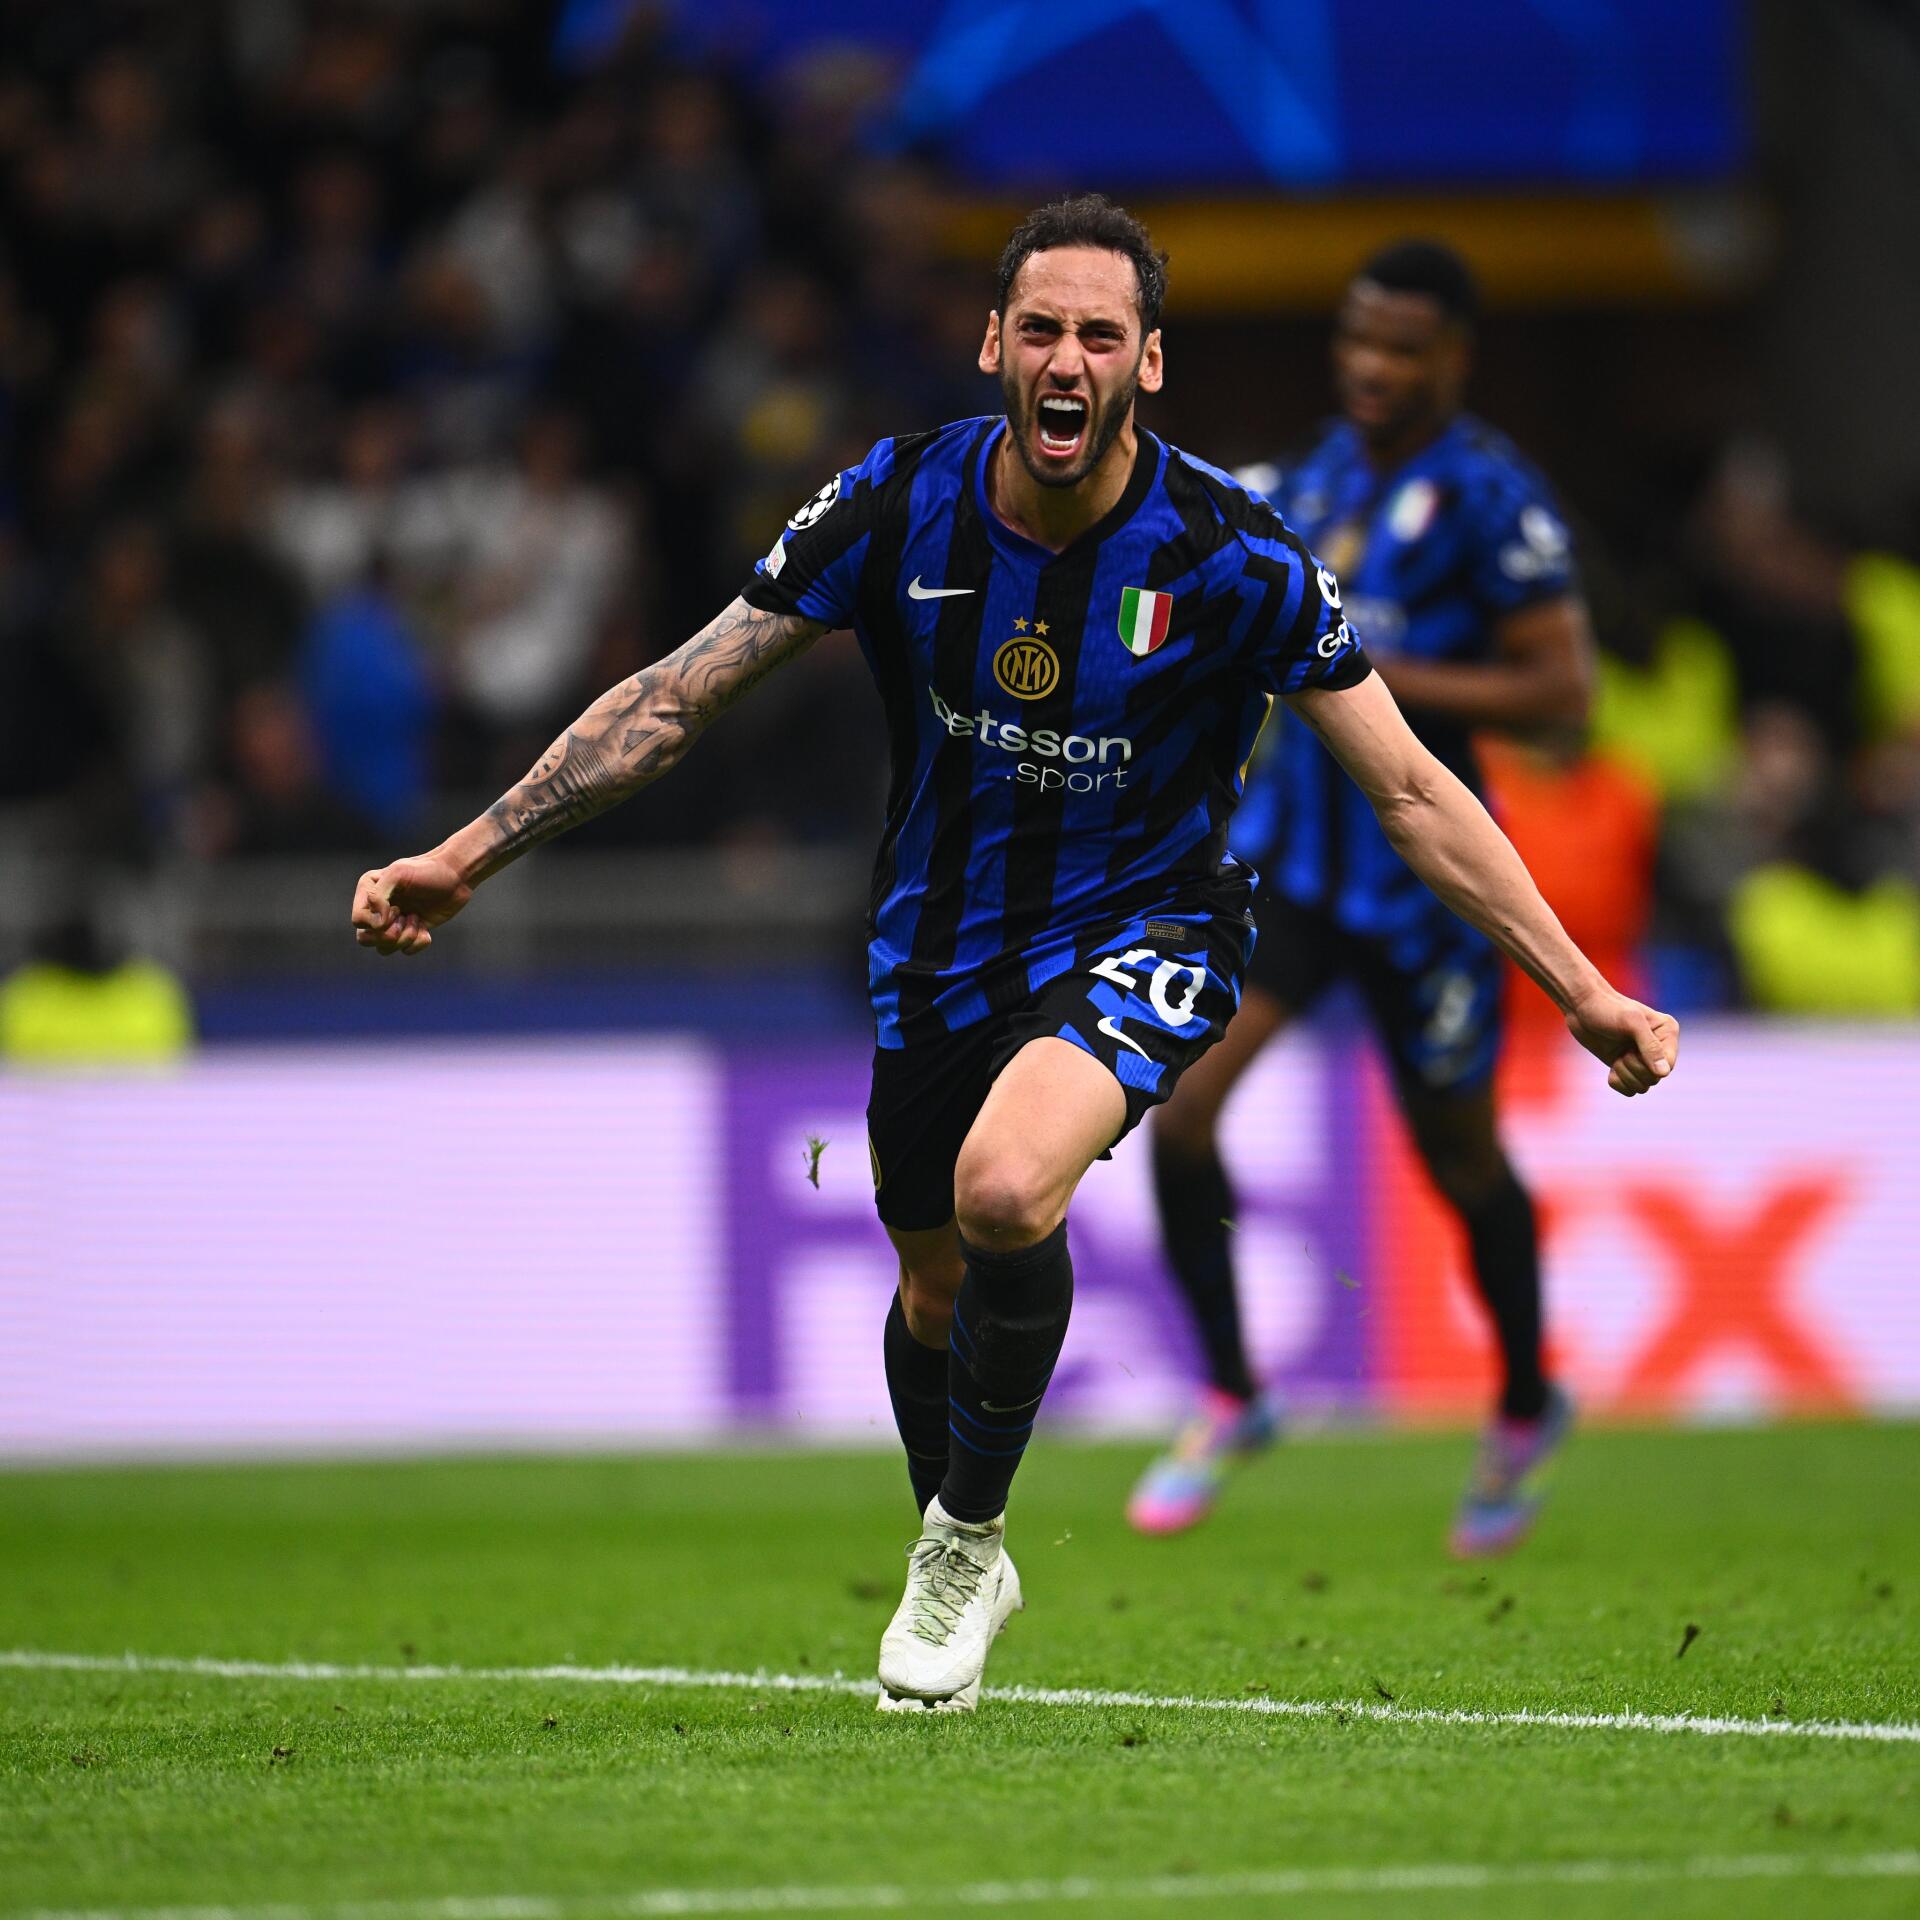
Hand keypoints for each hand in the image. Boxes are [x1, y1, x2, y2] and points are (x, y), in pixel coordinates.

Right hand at [351, 852, 472, 956]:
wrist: (456, 876)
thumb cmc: (427, 871)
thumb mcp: (398, 874)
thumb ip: (378, 895)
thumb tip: (377, 923)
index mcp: (368, 892)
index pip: (358, 920)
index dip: (375, 921)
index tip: (396, 907)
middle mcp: (377, 908)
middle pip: (365, 939)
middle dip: (387, 935)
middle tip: (405, 918)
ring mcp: (394, 922)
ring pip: (384, 948)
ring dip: (404, 938)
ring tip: (416, 919)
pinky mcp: (412, 931)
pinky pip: (406, 950)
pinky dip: (418, 942)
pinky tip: (426, 927)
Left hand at [1564, 987, 1679, 1096]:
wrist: (1580, 1006)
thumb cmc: (1607, 1008)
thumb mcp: (1631, 1022)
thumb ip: (1650, 1046)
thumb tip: (1663, 1073)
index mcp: (1667, 1032)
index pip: (1668, 1065)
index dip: (1648, 1066)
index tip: (1630, 1052)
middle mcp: (1658, 1047)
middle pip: (1655, 1079)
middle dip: (1634, 1069)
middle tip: (1622, 1052)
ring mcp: (1641, 1057)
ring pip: (1643, 1086)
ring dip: (1625, 1075)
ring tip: (1616, 1056)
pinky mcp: (1624, 1065)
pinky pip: (1629, 1089)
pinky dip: (1618, 1082)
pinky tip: (1611, 1067)